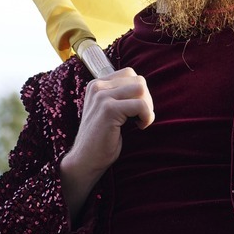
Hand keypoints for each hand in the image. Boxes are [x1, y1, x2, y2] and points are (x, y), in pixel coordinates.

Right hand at [60, 68, 153, 219]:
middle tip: (140, 118)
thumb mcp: (109, 110)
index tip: (135, 111)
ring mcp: (102, 97)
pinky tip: (140, 127)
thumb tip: (144, 88)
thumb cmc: (101, 139)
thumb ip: (120, 96)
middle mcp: (97, 87)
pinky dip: (147, 117)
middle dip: (146, 99)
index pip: (129, 74)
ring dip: (147, 107)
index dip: (139, 92)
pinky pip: (141, 105)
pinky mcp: (108, 109)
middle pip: (138, 80)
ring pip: (141, 89)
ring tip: (139, 121)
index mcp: (97, 85)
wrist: (85, 160)